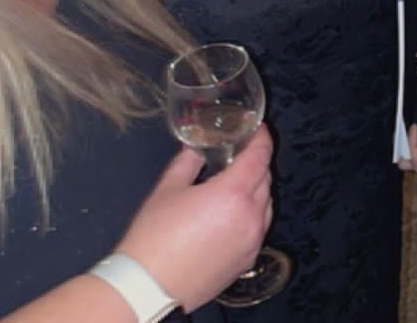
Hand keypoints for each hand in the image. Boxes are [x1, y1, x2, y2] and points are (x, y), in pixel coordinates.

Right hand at [115, 125, 274, 308]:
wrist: (150, 286)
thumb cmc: (154, 238)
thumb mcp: (167, 190)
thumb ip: (187, 162)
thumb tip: (196, 147)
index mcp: (233, 194)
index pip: (260, 156)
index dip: (262, 138)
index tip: (258, 129)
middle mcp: (251, 216)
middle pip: (265, 178)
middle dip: (255, 163)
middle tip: (237, 156)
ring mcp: (253, 240)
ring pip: (266, 204)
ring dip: (256, 190)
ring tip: (233, 186)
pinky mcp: (249, 259)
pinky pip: (259, 228)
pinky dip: (252, 215)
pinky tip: (231, 216)